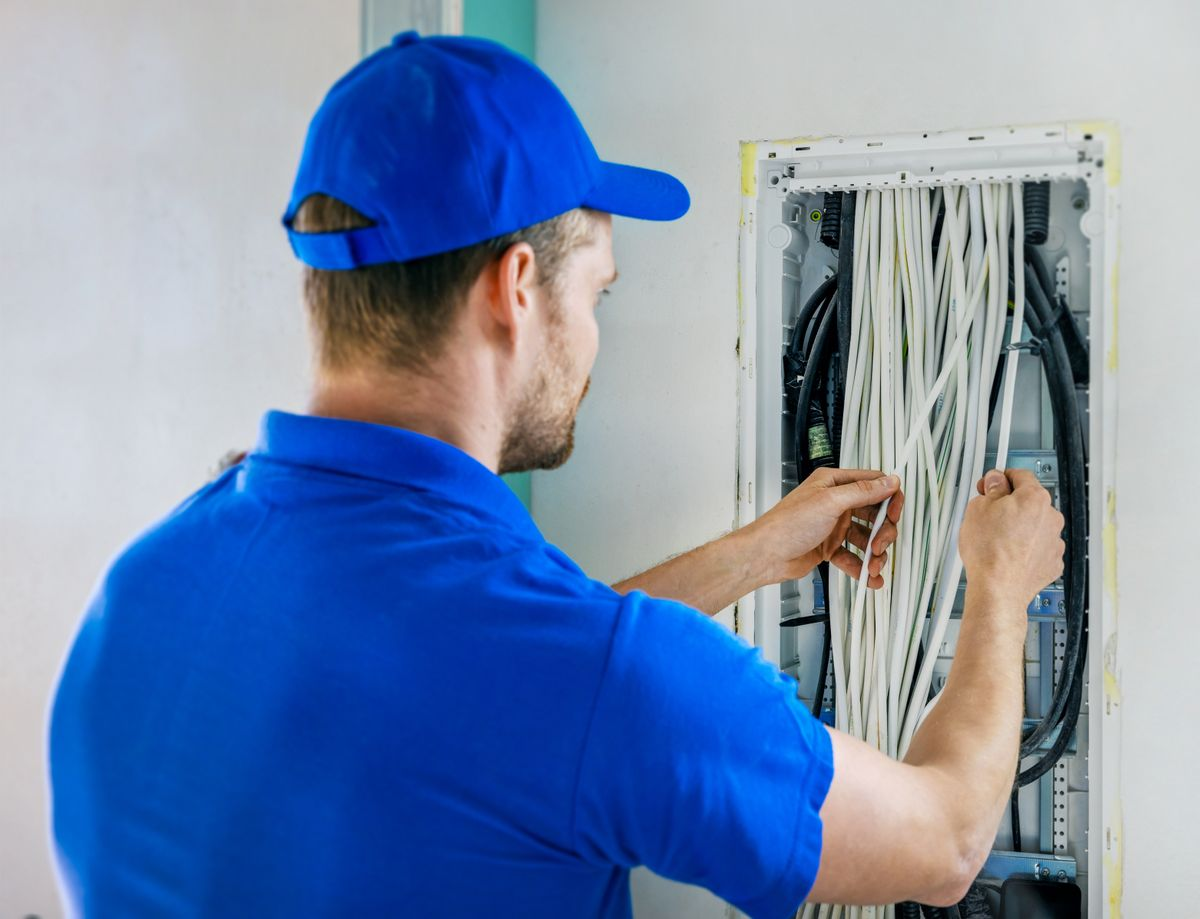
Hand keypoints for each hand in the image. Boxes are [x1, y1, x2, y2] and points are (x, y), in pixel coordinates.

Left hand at [745, 468, 904, 587]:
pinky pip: (853, 556)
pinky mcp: (829, 547)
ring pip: (866, 538)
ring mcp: (833, 526)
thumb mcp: (829, 502)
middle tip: (880, 546)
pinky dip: (861, 567)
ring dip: (874, 554)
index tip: (895, 515)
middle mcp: (835, 502)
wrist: (765, 555)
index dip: (889, 499)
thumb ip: (862, 492)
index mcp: (833, 483)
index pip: (873, 484)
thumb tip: (889, 482)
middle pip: (874, 514)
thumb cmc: (787, 524)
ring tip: (873, 568)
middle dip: (882, 532)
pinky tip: (868, 577)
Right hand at [959, 469, 1064, 605]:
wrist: (998, 589)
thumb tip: (996, 483)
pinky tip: (1008, 554)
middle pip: (1029, 502)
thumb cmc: (989, 552)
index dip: (1001, 478)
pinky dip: (1026, 548)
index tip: (991, 485)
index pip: (1020, 476)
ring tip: (997, 540)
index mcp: (1034, 498)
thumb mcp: (978, 509)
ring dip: (1020, 528)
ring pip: (1035, 526)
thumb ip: (991, 490)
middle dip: (1011, 505)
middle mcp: (1051, 517)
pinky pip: (1038, 547)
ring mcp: (1054, 541)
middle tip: (989, 515)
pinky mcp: (1052, 562)